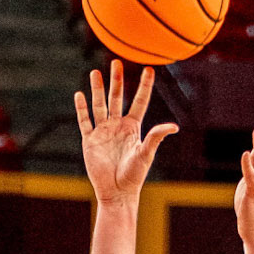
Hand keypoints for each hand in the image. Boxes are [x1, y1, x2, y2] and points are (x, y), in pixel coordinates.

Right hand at [74, 63, 177, 207]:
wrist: (116, 192)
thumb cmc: (134, 176)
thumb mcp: (145, 154)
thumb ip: (156, 137)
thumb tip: (174, 126)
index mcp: (133, 128)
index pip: (139, 102)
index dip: (144, 86)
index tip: (149, 69)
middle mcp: (118, 126)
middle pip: (117, 98)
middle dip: (117, 80)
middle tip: (116, 61)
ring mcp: (103, 132)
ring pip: (99, 105)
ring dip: (97, 89)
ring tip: (95, 72)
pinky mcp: (90, 141)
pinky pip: (85, 121)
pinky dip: (81, 109)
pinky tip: (80, 95)